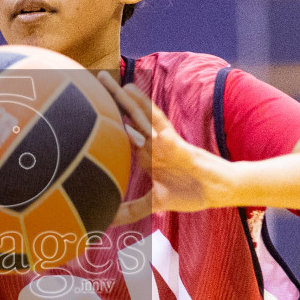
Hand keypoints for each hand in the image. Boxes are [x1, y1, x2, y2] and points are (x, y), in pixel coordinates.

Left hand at [98, 71, 229, 224]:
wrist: (214, 190)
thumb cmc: (188, 192)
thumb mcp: (153, 203)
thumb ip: (131, 210)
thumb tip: (107, 220)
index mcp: (145, 154)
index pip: (121, 132)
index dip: (105, 120)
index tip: (85, 110)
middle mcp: (150, 143)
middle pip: (126, 117)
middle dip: (110, 100)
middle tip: (93, 81)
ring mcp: (160, 140)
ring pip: (137, 114)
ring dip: (122, 97)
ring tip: (106, 79)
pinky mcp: (171, 141)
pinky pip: (155, 119)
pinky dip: (142, 105)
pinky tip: (130, 91)